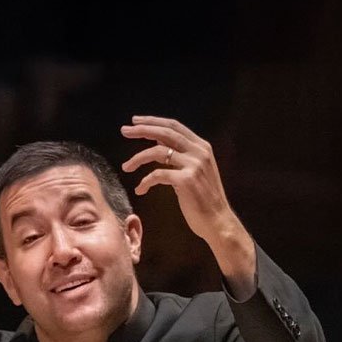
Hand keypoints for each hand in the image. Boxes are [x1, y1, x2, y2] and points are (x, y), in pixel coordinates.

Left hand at [119, 115, 256, 294]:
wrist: (218, 221)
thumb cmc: (204, 198)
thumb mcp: (195, 170)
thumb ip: (180, 154)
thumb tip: (158, 139)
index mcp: (201, 146)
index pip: (174, 125)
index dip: (153, 121)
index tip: (135, 121)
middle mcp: (199, 152)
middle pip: (165, 133)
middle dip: (141, 130)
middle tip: (123, 131)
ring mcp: (194, 165)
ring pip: (158, 151)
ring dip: (137, 158)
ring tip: (125, 167)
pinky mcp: (186, 180)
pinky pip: (158, 175)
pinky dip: (145, 182)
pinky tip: (140, 190)